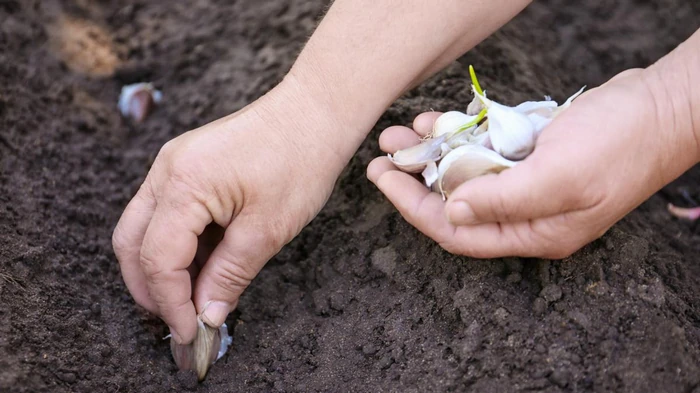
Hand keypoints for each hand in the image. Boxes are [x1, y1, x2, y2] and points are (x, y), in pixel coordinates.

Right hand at [112, 79, 344, 343]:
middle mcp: (166, 170)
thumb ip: (229, 275)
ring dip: (163, 268)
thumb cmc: (300, 161)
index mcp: (183, 184)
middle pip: (132, 243)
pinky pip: (166, 213)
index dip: (170, 304)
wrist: (314, 112)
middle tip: (180, 321)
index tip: (190, 334)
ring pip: (145, 229)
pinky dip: (177, 245)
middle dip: (150, 289)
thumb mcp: (267, 229)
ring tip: (195, 298)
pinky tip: (203, 266)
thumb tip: (206, 315)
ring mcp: (173, 164)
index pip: (157, 259)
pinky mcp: (186, 164)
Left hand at [368, 67, 699, 258]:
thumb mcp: (560, 176)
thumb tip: (450, 213)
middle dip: (414, 181)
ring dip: (430, 154)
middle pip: (455, 204)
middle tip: (381, 159)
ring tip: (398, 134)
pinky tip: (434, 121)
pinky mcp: (532, 153)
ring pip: (465, 173)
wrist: (663, 105)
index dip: (415, 209)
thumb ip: (502, 200)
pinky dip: (458, 136)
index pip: (458, 233)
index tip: (384, 182)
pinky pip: (483, 148)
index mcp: (534, 232)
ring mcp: (528, 181)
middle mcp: (526, 212)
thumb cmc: (621, 145)